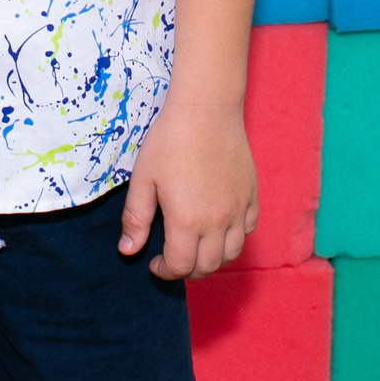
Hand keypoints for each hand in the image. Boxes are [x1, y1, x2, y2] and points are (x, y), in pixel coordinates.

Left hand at [119, 100, 256, 279]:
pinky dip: (234, 237)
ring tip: (195, 247)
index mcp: (187, 220)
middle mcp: (217, 221)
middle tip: (173, 258)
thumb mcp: (143, 178)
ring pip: (231, 253)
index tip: (154, 263)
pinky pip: (248, 229)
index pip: (179, 266)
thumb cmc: (169, 141)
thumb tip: (128, 251)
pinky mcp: (251, 195)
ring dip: (212, 259)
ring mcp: (238, 209)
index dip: (164, 271)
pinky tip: (218, 226)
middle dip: (187, 270)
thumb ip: (136, 218)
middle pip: (207, 266)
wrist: (205, 109)